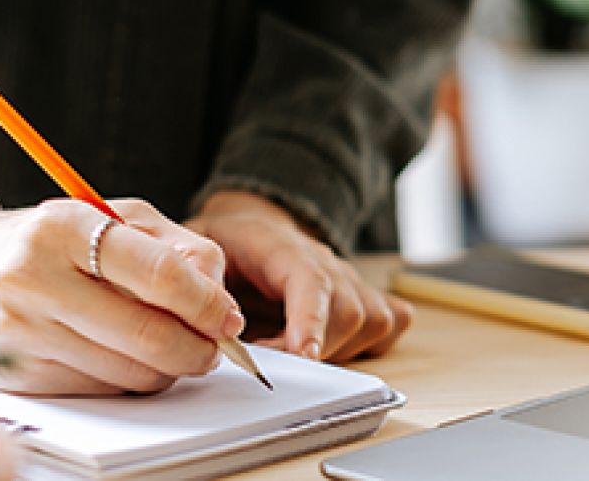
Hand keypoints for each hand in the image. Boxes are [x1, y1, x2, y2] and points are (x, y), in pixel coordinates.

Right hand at [0, 199, 243, 394]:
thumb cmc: (55, 238)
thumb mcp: (119, 218)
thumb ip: (181, 249)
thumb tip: (222, 304)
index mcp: (65, 227)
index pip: (159, 273)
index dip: (207, 303)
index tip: (229, 318)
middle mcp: (35, 279)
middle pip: (149, 334)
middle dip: (200, 348)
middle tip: (215, 345)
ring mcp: (22, 332)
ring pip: (132, 372)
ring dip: (171, 366)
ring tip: (171, 344)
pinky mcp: (19, 373)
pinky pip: (105, 390)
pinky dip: (134, 377)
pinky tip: (126, 352)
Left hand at [185, 191, 412, 361]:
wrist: (256, 229)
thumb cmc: (229, 242)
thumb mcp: (197, 246)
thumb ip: (201, 275)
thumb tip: (212, 320)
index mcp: (284, 247)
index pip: (310, 280)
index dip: (310, 318)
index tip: (304, 353)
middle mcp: (327, 263)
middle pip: (347, 311)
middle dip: (314, 348)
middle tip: (268, 359)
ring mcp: (349, 280)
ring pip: (371, 322)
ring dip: (337, 351)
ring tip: (292, 353)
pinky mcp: (364, 298)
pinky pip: (390, 323)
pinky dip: (370, 344)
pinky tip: (334, 346)